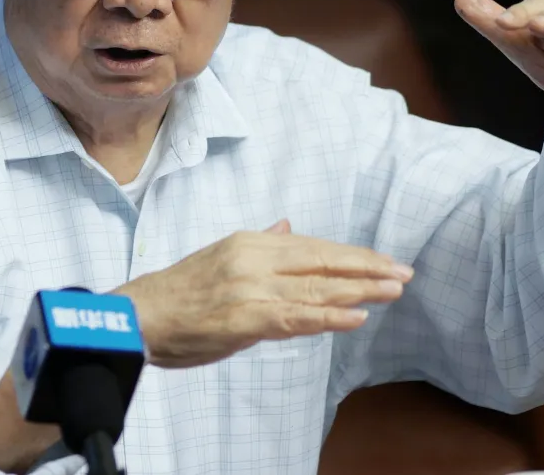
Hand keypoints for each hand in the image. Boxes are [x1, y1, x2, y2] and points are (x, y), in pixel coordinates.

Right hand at [119, 219, 412, 368]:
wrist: (140, 315)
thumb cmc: (180, 292)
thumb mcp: (222, 256)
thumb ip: (261, 245)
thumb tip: (287, 226)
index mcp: (250, 242)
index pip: (313, 246)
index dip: (351, 255)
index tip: (383, 261)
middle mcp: (254, 259)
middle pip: (322, 261)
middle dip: (366, 268)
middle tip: (404, 273)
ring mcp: (251, 288)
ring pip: (316, 287)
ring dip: (359, 290)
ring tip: (393, 291)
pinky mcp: (245, 317)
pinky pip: (296, 316)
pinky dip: (329, 315)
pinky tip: (357, 316)